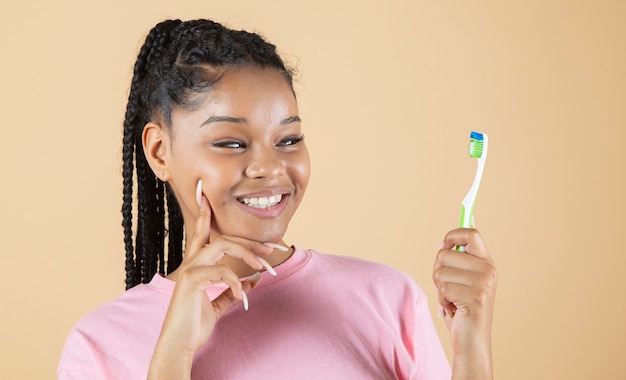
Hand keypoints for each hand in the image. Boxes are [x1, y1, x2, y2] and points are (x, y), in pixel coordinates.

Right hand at [148, 187, 272, 378]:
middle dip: (249, 241)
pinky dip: (236, 281)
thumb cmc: (193, 325)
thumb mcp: (218, 306)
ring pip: (222, 246)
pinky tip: (243, 294)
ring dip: (247, 253)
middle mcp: (191, 263)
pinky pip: (221, 271)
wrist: (179, 344)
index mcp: (196, 265)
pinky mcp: (191, 281)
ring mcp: (189, 270)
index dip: (204, 214)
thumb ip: (232, 292)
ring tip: (263, 266)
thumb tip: (253, 282)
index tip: (204, 194)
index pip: (202, 233)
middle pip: (223, 238)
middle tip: (271, 249)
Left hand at [433, 228, 496, 378]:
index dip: (453, 235)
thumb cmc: (461, 311)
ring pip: (440, 271)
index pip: (472, 234)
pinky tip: (454, 309)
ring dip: (439, 288)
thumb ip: (453, 263)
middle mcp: (488, 270)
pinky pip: (443, 289)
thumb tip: (442, 244)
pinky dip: (442, 301)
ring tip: (452, 300)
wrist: (472, 342)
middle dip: (437, 271)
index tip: (445, 246)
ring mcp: (484, 283)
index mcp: (486, 263)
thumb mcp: (458, 281)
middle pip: (445, 253)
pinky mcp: (476, 297)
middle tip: (448, 288)